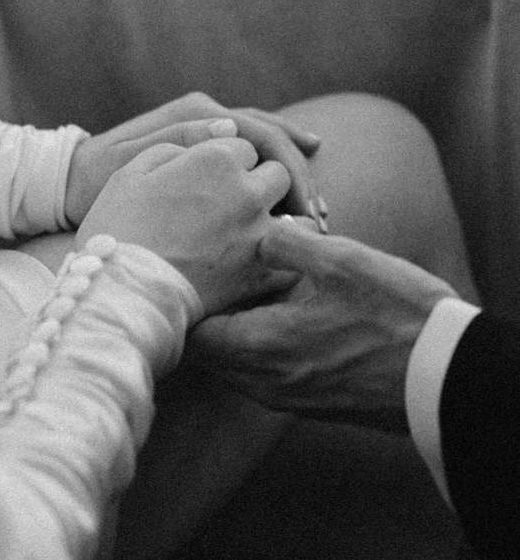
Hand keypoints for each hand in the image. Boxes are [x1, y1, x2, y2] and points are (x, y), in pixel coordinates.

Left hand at [65, 92, 320, 225]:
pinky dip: (273, 170)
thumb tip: (231, 132)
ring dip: (292, 170)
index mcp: (196, 115)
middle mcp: (207, 115)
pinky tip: (289, 193)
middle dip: (298, 172)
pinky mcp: (203, 145)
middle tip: (318, 213)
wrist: (73, 177)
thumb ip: (180, 141)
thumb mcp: (134, 163)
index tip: (303, 209)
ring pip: (265, 141)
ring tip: (315, 205)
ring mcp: (207, 128)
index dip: (288, 169)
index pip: (259, 134)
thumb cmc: (100, 178)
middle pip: (269, 135)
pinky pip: (249, 152)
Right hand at [76, 138, 298, 314]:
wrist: (120, 291)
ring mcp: (259, 233)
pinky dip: (285, 260)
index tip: (211, 180)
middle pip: (277, 174)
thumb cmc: (118, 228)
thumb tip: (211, 140)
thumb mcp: (132, 172)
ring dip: (284, 218)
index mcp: (217, 158)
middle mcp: (247, 190)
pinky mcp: (261, 274)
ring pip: (296, 216)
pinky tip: (268, 262)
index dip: (228, 161)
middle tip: (237, 203)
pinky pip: (292, 259)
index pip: (244, 146)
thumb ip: (175, 144)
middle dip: (262, 183)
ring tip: (262, 232)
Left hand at [190, 219, 458, 420]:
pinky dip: (257, 345)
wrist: (446, 375)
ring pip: (234, 365)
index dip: (190, 298)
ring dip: (233, 329)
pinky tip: (282, 310)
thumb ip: (289, 244)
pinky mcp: (309, 401)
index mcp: (263, 348)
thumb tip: (260, 235)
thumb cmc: (397, 317)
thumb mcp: (343, 262)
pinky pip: (261, 374)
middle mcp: (266, 382)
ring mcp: (287, 397)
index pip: (194, 333)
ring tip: (248, 286)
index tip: (194, 266)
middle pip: (208, 353)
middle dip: (208, 313)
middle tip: (215, 271)